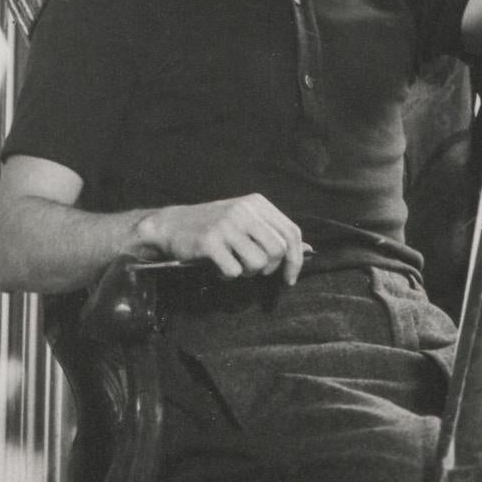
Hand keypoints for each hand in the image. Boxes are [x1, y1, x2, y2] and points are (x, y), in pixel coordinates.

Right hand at [135, 195, 305, 282]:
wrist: (172, 225)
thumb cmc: (214, 226)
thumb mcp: (246, 221)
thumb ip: (274, 233)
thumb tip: (309, 250)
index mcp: (257, 203)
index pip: (292, 232)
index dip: (297, 259)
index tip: (290, 278)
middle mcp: (244, 210)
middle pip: (278, 250)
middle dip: (270, 268)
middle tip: (254, 270)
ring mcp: (227, 224)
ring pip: (258, 263)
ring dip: (247, 273)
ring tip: (234, 265)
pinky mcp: (210, 241)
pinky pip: (234, 271)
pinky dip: (228, 276)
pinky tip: (217, 267)